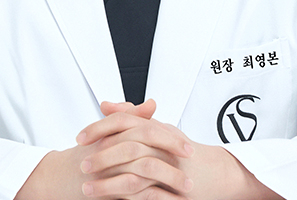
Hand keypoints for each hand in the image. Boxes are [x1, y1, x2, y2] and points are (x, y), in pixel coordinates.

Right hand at [14, 99, 189, 199]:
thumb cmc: (84, 155)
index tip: (187, 143)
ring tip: (187, 187)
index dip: (169, 136)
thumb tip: (151, 104)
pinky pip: (133, 195)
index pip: (146, 129)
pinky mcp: (106, 191)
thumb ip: (129, 117)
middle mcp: (111, 148)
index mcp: (113, 133)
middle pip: (147, 147)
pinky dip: (153, 198)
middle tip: (191, 162)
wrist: (56, 178)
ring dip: (168, 180)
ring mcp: (109, 170)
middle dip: (172, 155)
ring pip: (144, 172)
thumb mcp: (107, 133)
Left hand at [78, 108, 284, 199]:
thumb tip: (106, 105)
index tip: (80, 137)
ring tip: (88, 190)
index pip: (125, 121)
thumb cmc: (182, 151)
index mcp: (156, 128)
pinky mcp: (173, 191)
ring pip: (134, 173)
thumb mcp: (158, 129)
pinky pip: (147, 196)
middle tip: (82, 165)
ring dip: (108, 183)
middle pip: (128, 145)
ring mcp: (169, 168)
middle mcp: (163, 145)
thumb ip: (132, 117)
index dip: (100, 127)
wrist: (216, 173)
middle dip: (101, 156)